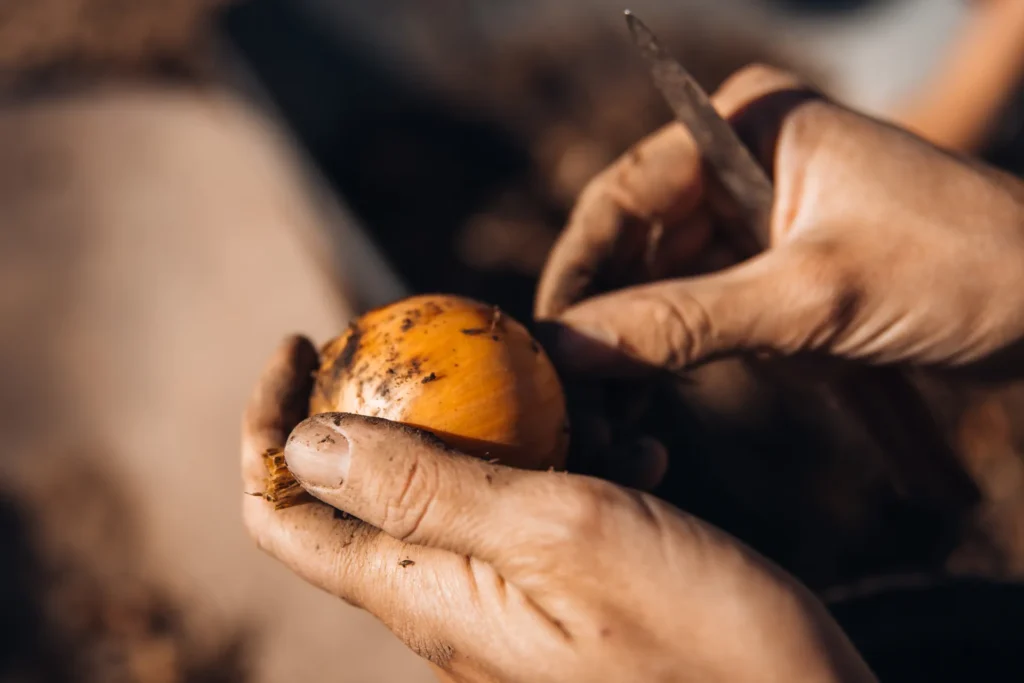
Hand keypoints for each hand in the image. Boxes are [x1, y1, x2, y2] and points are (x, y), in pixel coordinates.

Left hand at [243, 336, 875, 682]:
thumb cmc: (695, 637)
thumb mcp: (559, 535)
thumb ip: (426, 489)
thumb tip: (304, 440)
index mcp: (421, 594)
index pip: (283, 515)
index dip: (266, 425)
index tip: (304, 339)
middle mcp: (446, 604)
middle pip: (359, 491)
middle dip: (385, 402)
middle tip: (453, 339)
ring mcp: (504, 601)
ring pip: (455, 488)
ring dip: (495, 423)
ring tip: (576, 396)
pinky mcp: (561, 594)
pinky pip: (528, 508)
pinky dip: (561, 458)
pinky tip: (632, 443)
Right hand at [536, 65, 1023, 377]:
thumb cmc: (964, 269)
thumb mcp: (812, 299)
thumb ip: (683, 323)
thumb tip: (569, 348)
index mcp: (742, 124)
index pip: (622, 197)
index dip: (578, 272)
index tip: (544, 342)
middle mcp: (737, 163)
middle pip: (634, 247)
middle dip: (605, 322)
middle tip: (572, 394)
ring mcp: (754, 219)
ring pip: (660, 287)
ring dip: (637, 350)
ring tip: (610, 415)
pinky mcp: (772, 271)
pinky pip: (700, 314)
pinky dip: (679, 359)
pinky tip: (653, 405)